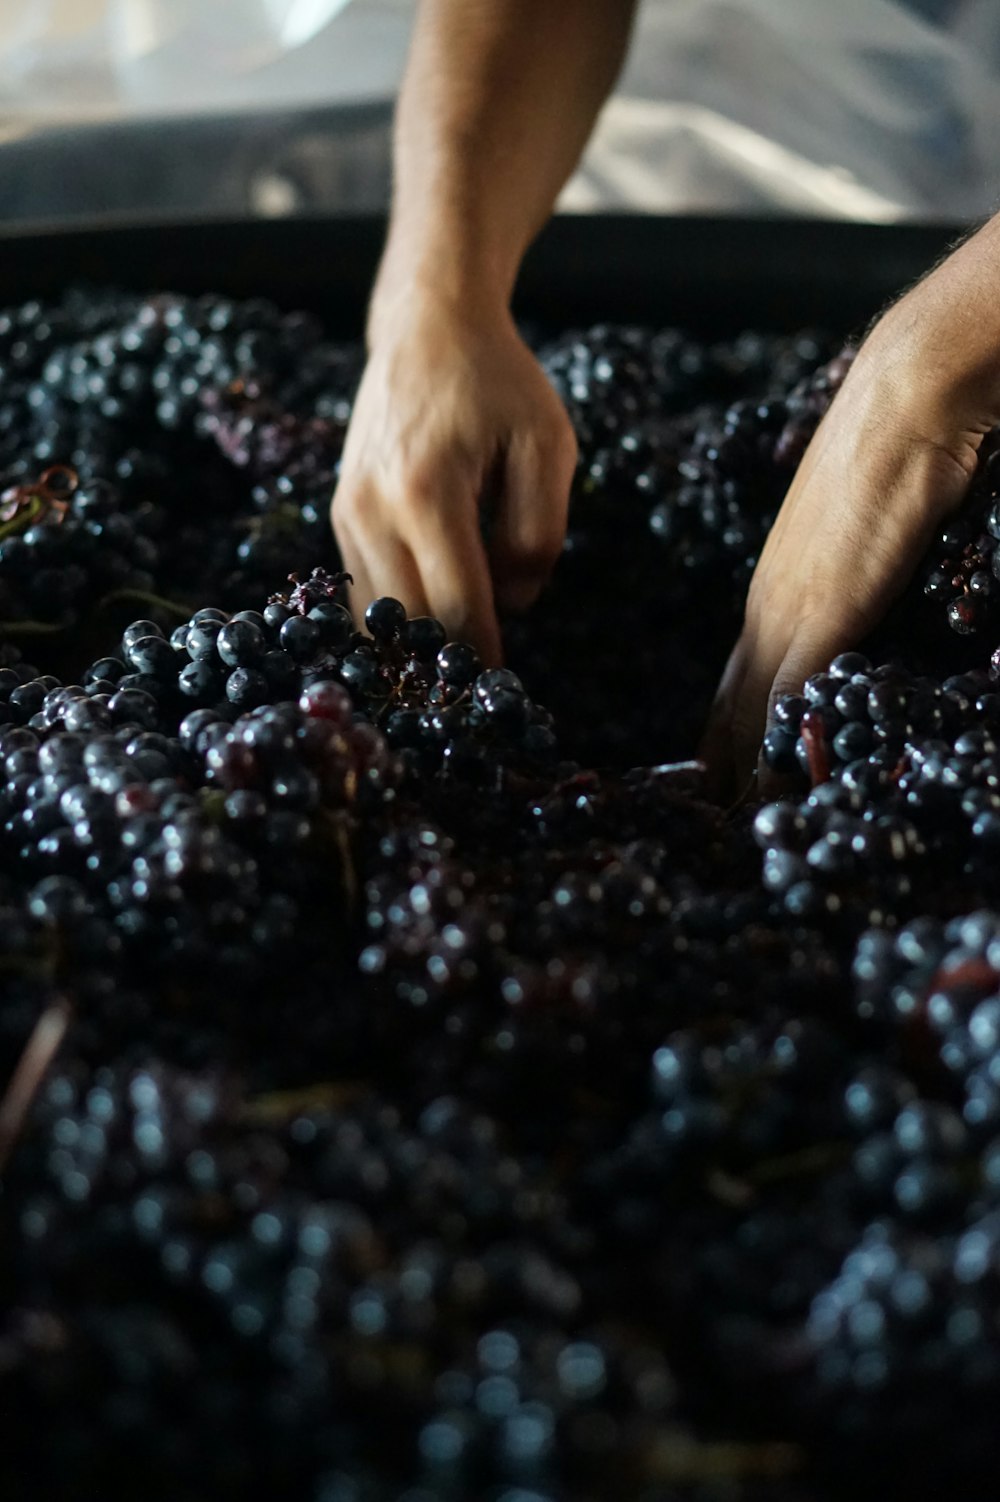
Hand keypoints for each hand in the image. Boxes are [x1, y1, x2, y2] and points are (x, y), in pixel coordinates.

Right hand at [331, 288, 576, 663]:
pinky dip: (395, 619)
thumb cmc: (498, 384)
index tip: (505, 690)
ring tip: (456, 663)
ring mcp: (347, 513)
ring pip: (377, 616)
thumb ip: (538, 532)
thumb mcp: (548, 446)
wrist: (426, 328)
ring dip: (417, 646)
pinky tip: (430, 624)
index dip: (485, 656)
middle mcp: (373, 509)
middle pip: (411, 622)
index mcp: (428, 491)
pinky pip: (362, 592)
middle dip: (448, 662)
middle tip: (483, 691)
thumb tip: (513, 602)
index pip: (458, 605)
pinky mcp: (340, 515)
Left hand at [703, 235, 999, 800]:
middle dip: (718, 772)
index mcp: (775, 591)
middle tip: (701, 828)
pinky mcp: (820, 619)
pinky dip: (777, 756)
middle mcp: (768, 609)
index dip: (724, 736)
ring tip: (727, 834)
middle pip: (729, 709)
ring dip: (741, 779)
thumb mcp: (865, 532)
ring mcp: (788, 615)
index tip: (712, 783)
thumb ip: (856, 576)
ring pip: (748, 716)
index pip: (737, 682)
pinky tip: (771, 799)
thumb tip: (861, 606)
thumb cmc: (895, 451)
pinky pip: (787, 703)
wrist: (907, 397)